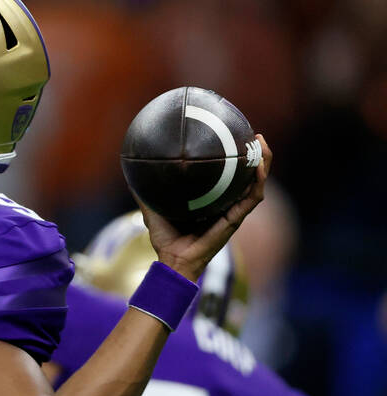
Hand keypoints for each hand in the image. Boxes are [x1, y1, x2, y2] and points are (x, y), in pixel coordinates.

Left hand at [139, 134, 270, 280]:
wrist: (172, 261)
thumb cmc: (165, 239)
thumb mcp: (152, 209)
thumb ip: (144, 193)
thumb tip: (130, 174)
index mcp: (212, 200)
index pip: (228, 176)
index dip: (234, 158)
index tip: (233, 136)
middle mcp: (226, 204)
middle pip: (248, 176)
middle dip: (256, 154)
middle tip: (254, 134)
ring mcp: (233, 212)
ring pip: (256, 183)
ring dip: (264, 162)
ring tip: (261, 143)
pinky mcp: (235, 220)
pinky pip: (252, 198)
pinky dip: (258, 181)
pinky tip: (258, 165)